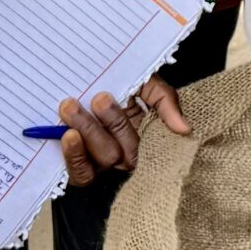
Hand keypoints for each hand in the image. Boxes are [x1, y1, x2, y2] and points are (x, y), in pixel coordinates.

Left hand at [57, 78, 189, 185]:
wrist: (94, 75)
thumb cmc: (125, 81)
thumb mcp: (148, 84)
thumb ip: (165, 101)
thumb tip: (183, 128)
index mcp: (148, 134)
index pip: (144, 144)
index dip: (124, 126)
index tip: (105, 98)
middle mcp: (128, 152)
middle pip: (118, 153)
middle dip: (99, 126)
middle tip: (91, 99)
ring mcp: (105, 162)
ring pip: (100, 162)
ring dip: (85, 136)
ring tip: (69, 109)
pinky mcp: (84, 167)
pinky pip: (82, 175)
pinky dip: (74, 158)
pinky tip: (67, 136)